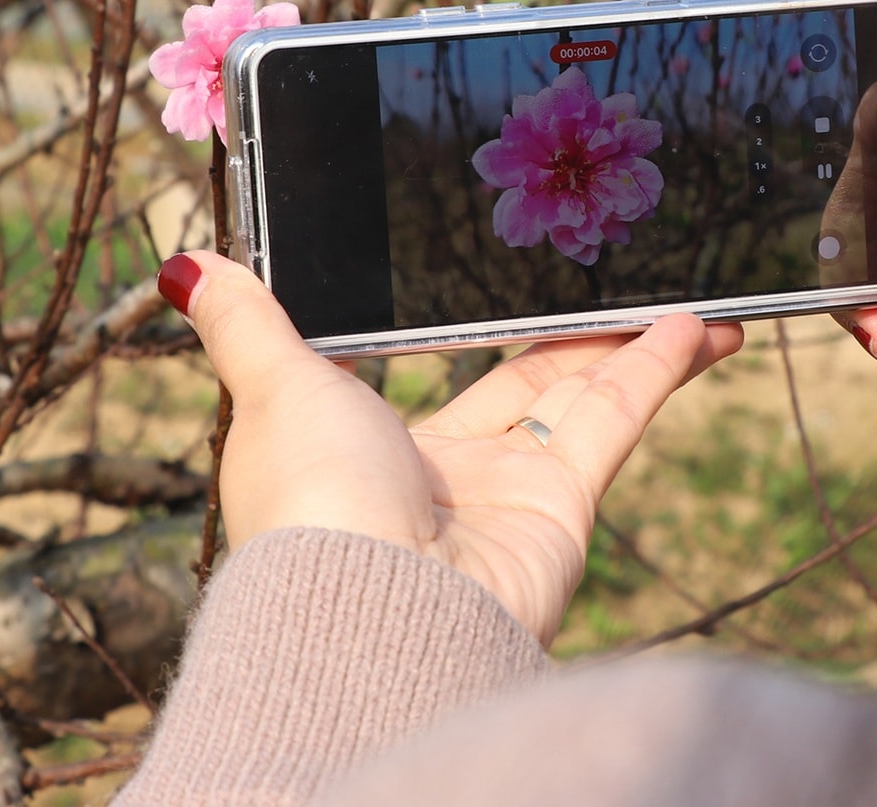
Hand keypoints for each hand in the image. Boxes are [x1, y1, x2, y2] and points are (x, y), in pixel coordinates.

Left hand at [158, 251, 743, 643]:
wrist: (372, 610)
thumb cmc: (309, 500)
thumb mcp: (273, 383)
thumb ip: (247, 320)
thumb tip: (180, 265)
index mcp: (366, 442)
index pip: (435, 369)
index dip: (475, 322)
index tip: (506, 276)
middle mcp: (440, 472)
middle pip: (523, 381)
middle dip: (574, 332)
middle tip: (621, 278)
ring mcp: (506, 493)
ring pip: (581, 397)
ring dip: (635, 346)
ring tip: (692, 298)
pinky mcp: (560, 508)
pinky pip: (612, 422)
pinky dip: (654, 371)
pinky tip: (696, 326)